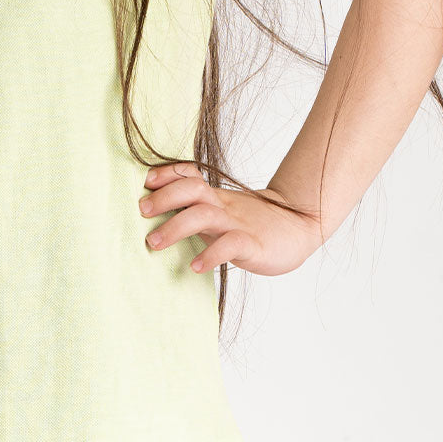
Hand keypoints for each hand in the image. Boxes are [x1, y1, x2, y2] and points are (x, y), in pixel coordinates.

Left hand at [138, 162, 322, 276]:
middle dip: (164, 197)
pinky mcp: (252, 244)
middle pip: (191, 189)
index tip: (146, 181)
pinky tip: (195, 267)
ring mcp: (237, 224)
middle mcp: (224, 207)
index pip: (189, 176)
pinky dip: (210, 255)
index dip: (167, 175)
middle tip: (142, 211)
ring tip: (154, 243)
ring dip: (175, 227)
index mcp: (216, 198)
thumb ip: (199, 210)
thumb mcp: (225, 211)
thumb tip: (164, 215)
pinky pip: (229, 246)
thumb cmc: (256, 225)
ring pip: (203, 215)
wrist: (300, 228)